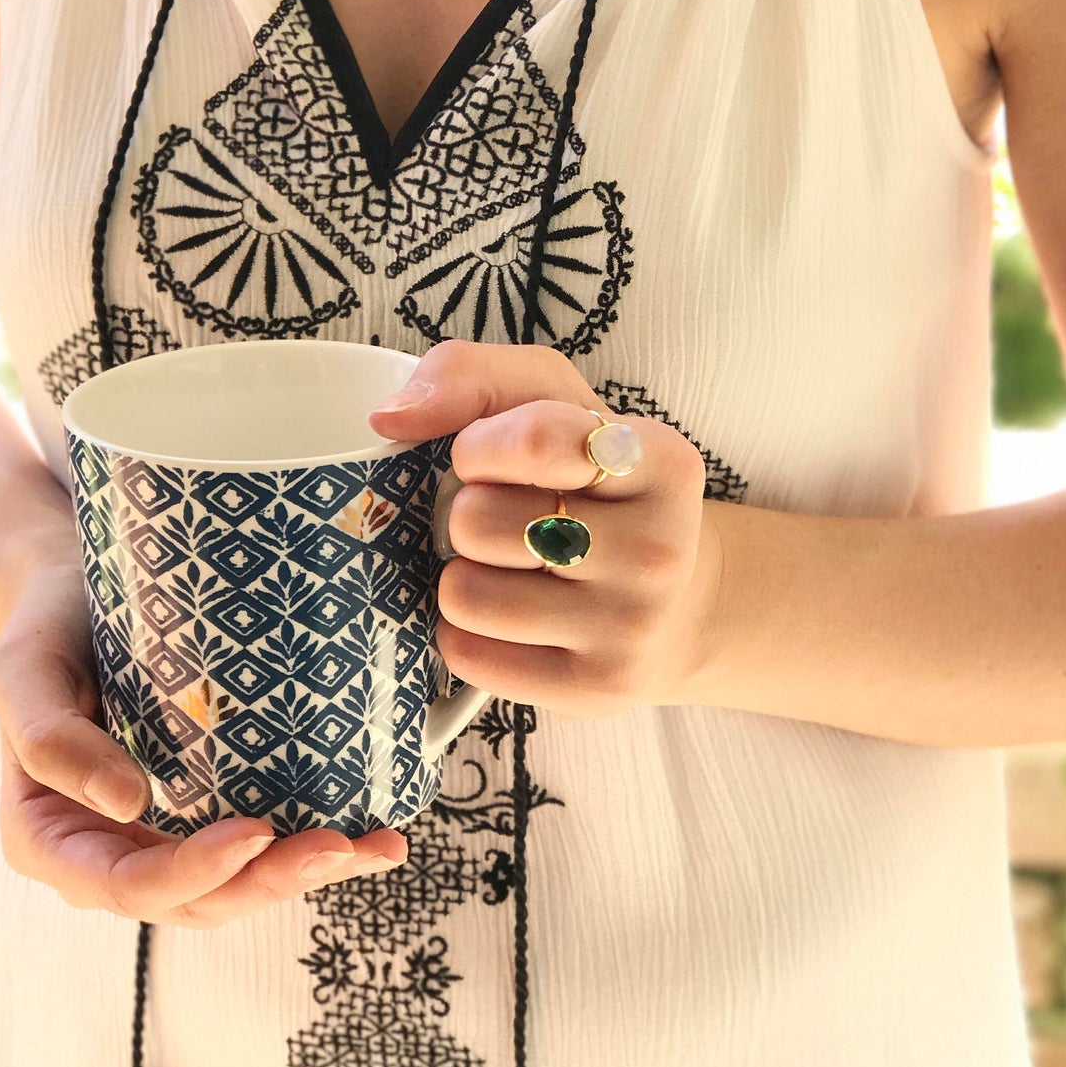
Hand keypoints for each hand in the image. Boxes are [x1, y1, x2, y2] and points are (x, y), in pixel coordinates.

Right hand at [0, 556, 408, 926]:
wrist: (77, 591)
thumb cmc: (45, 626)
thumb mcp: (22, 669)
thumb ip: (51, 738)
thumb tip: (126, 805)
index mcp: (51, 838)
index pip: (124, 884)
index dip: (191, 872)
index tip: (255, 832)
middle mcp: (110, 850)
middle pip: (195, 900)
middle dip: (269, 882)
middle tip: (339, 845)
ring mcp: (163, 834)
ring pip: (237, 885)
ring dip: (306, 874)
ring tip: (377, 848)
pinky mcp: (207, 806)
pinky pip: (259, 844)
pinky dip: (313, 844)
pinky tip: (374, 833)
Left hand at [368, 340, 723, 718]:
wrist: (674, 604)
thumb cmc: (594, 487)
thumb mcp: (556, 402)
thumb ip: (474, 375)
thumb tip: (391, 417)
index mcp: (661, 459)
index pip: (537, 439)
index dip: (478, 446)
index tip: (481, 455)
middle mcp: (660, 547)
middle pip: (479, 521)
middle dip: (469, 514)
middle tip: (508, 520)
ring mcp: (632, 627)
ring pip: (465, 593)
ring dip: (463, 575)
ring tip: (507, 569)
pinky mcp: (597, 691)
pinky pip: (468, 654)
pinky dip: (466, 632)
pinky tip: (510, 618)